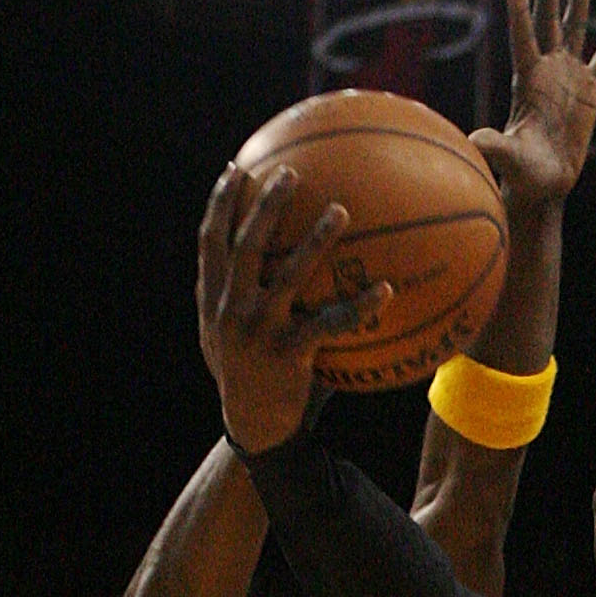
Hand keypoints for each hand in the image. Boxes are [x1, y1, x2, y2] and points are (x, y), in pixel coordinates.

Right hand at [197, 157, 391, 456]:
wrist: (254, 428)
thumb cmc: (247, 376)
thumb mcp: (224, 336)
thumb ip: (233, 297)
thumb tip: (260, 258)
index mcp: (213, 298)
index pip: (210, 239)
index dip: (220, 201)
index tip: (236, 168)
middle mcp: (230, 308)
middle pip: (246, 243)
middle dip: (265, 203)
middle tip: (291, 172)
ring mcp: (258, 330)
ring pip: (287, 274)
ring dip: (315, 238)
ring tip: (340, 210)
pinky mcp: (287, 353)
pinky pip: (329, 324)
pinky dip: (359, 307)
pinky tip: (385, 291)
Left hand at [472, 0, 595, 215]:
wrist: (544, 184)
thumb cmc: (523, 174)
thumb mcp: (509, 160)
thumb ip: (494, 146)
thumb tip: (473, 142)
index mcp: (527, 79)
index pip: (522, 37)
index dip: (519, 11)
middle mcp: (547, 68)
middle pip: (547, 16)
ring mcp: (568, 74)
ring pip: (574, 25)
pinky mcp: (589, 88)